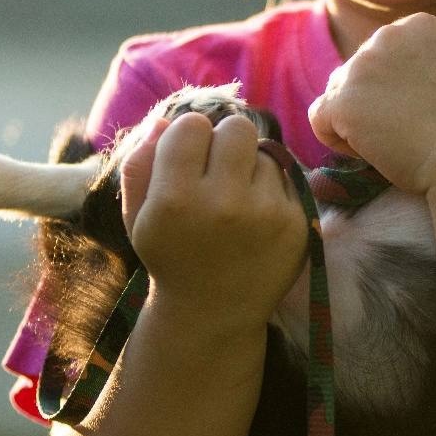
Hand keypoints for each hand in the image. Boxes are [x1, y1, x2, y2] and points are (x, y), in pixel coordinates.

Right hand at [119, 113, 307, 332]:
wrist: (212, 314)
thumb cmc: (170, 256)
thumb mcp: (138, 216)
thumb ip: (140, 164)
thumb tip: (163, 121)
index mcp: (175, 200)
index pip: (192, 125)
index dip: (188, 138)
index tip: (187, 160)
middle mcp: (223, 205)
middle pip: (237, 127)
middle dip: (225, 142)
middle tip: (217, 170)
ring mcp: (266, 214)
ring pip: (264, 152)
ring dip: (249, 167)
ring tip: (235, 201)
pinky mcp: (297, 223)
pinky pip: (286, 177)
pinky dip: (271, 189)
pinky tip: (256, 217)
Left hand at [309, 13, 435, 196]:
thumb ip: (420, 61)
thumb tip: (389, 78)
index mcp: (417, 24)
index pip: (382, 54)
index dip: (395, 89)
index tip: (423, 110)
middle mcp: (386, 35)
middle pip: (357, 72)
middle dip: (374, 103)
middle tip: (407, 130)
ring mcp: (361, 67)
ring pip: (337, 95)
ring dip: (356, 121)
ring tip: (392, 142)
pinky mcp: (343, 101)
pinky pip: (319, 119)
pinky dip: (338, 141)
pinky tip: (370, 152)